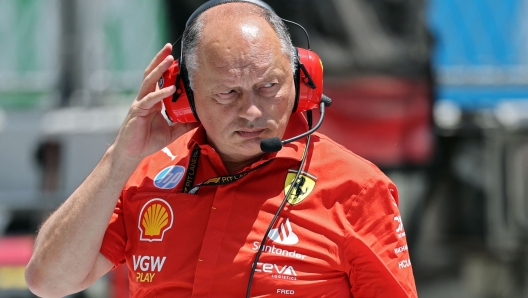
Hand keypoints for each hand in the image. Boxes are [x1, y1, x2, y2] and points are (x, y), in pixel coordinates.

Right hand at [113, 43, 196, 162]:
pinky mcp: (137, 111)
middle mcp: (146, 98)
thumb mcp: (172, 132)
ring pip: (149, 81)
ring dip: (159, 69)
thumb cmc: (149, 141)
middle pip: (152, 74)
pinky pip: (150, 100)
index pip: (159, 79)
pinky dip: (160, 93)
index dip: (166, 68)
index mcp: (153, 101)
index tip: (176, 57)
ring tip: (169, 59)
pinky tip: (170, 88)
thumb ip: (185, 124)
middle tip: (169, 46)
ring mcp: (140, 103)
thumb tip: (201, 119)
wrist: (133, 153)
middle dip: (160, 59)